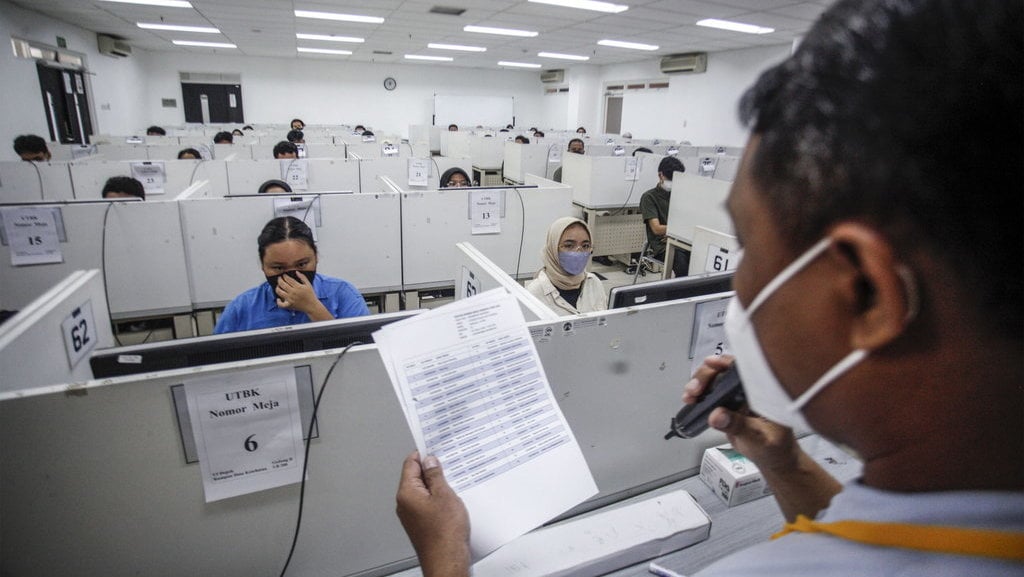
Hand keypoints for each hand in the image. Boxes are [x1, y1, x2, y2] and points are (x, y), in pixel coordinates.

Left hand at [274, 272, 323, 316]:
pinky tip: (279, 299)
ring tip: (279, 286)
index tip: (284, 275)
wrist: (312, 306)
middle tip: (280, 278)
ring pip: (279, 292)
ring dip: (277, 288)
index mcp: (298, 287)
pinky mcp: (289, 305)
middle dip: (279, 280)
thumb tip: (296, 272)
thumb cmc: (310, 295)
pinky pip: (280, 304)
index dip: (285, 276)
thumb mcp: (308, 284)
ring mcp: (290, 299)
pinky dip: (278, 301)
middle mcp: (293, 293)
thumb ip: (303, 277)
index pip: (288, 279)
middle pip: (282, 284)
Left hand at [396, 452, 469, 576]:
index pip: (410, 464)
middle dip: (432, 471)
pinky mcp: (420, 524)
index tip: (434, 449)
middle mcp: (405, 504)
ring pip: (423, 491)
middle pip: (415, 477)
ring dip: (436, 486)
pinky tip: (451, 502)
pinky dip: (437, 499)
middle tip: (449, 467)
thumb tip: (429, 461)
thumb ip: (435, 475)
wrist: (446, 560)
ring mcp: (412, 515)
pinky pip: (427, 504)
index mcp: (407, 493)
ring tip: (453, 486)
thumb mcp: (444, 495)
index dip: (423, 454)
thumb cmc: (445, 533)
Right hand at [683, 355, 801, 473]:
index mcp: (763, 390)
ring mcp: (737, 395)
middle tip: (695, 389)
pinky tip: (690, 400)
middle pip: (724, 370)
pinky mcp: (727, 403)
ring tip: (689, 396)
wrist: (771, 457)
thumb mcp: (760, 438)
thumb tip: (717, 415)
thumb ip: (740, 426)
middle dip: (706, 375)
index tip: (711, 363)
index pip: (745, 367)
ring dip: (699, 384)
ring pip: (714, 379)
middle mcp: (749, 388)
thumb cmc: (775, 447)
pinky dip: (698, 394)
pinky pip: (710, 393)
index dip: (726, 362)